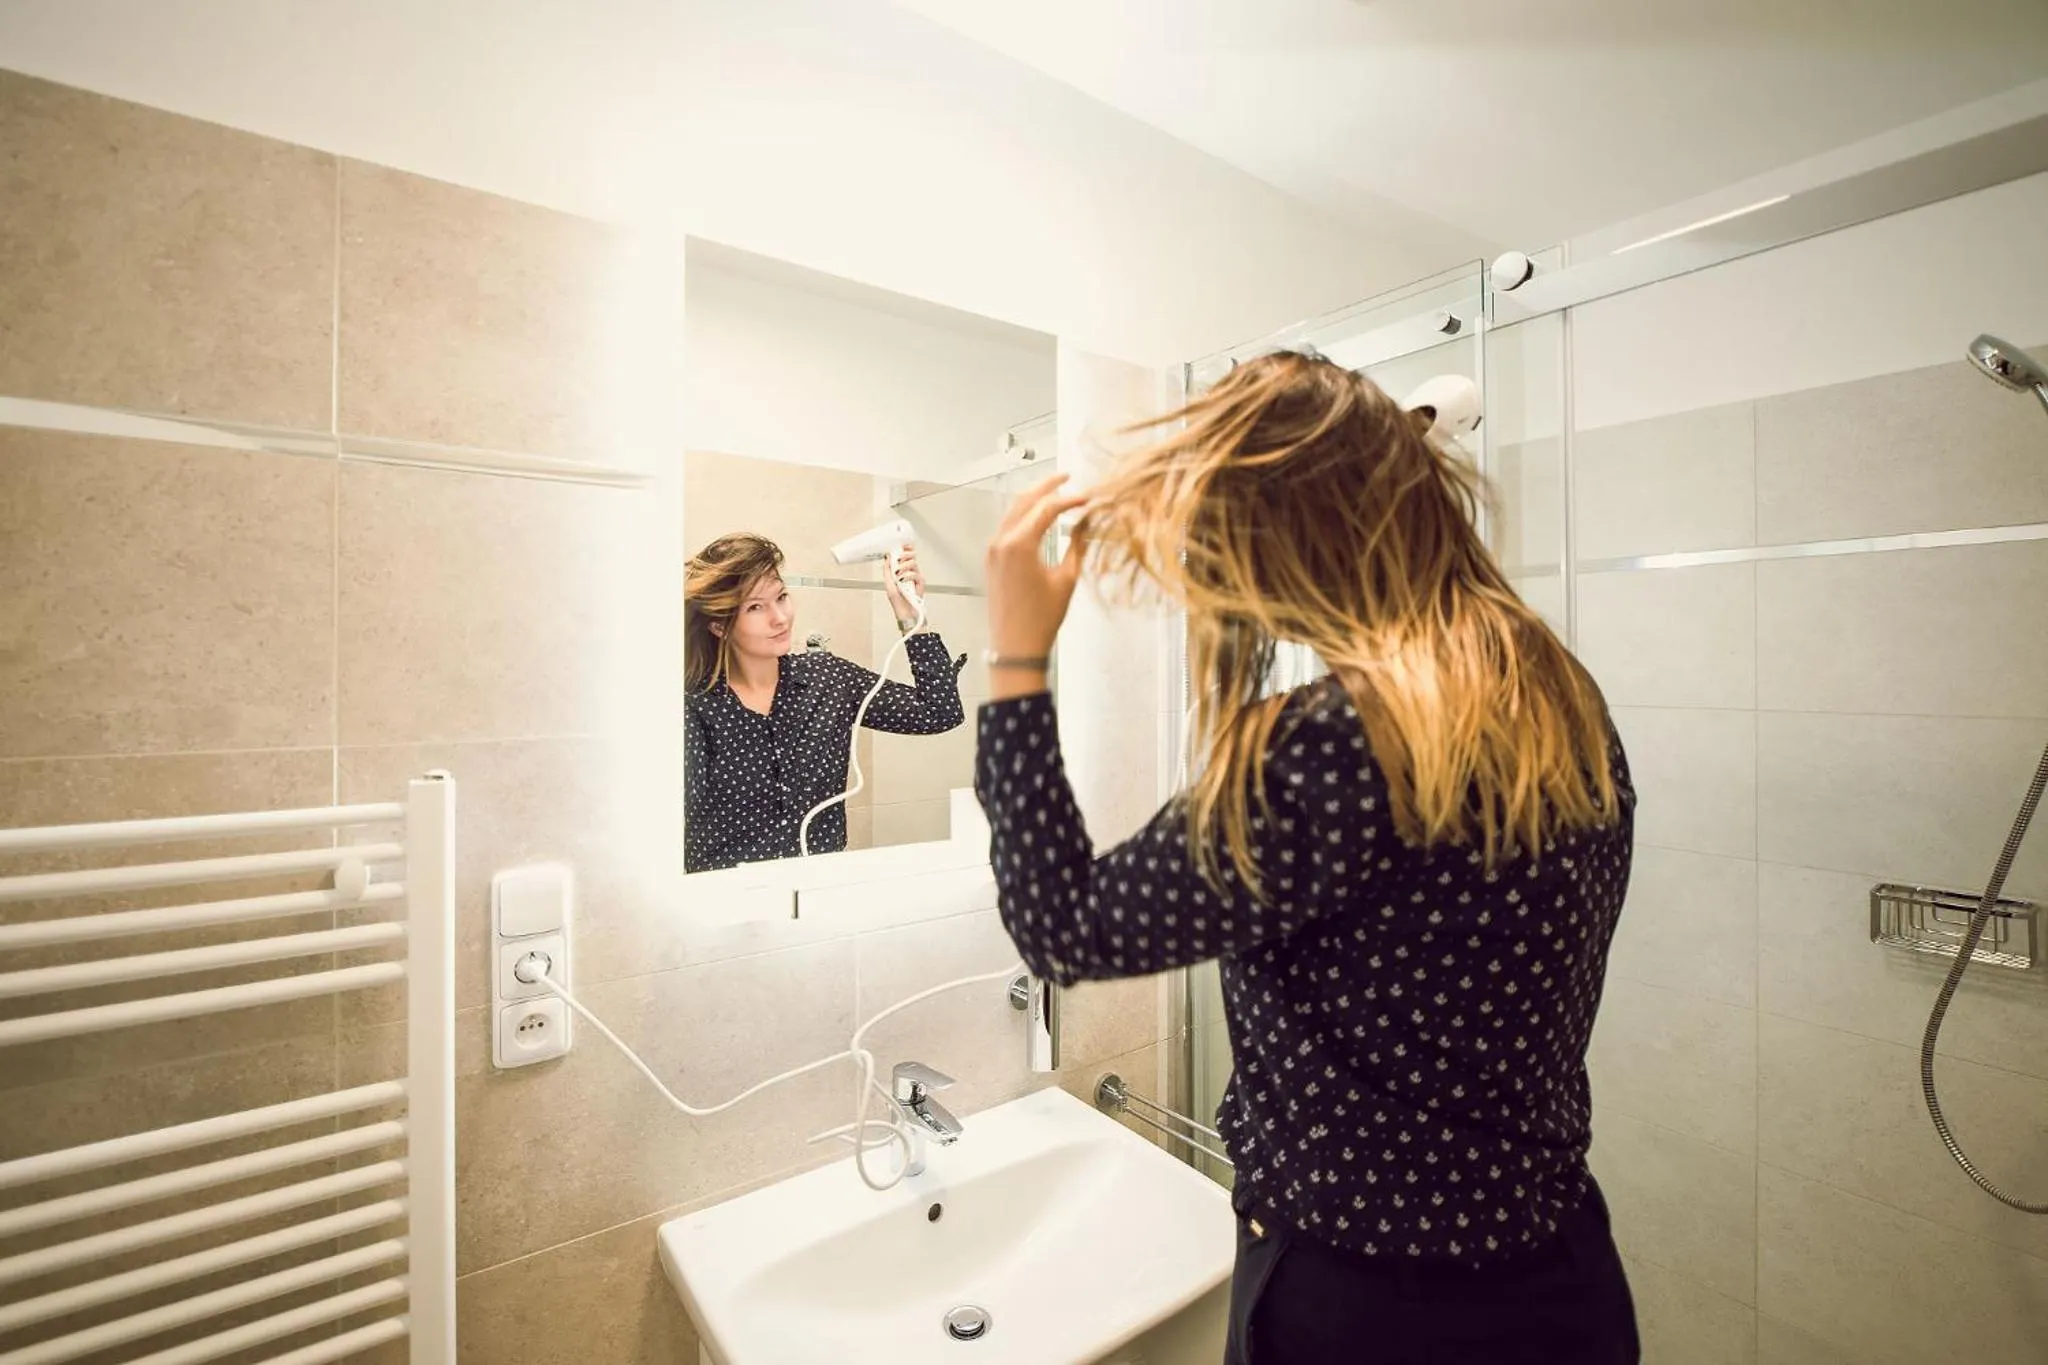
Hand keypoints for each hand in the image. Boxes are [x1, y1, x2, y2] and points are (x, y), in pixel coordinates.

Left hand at [882, 546, 925, 628]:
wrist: (904, 613)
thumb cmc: (898, 602)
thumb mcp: (888, 584)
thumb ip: (887, 570)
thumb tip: (887, 558)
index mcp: (903, 571)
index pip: (906, 556)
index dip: (905, 548)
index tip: (901, 545)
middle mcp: (910, 573)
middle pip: (912, 556)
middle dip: (905, 554)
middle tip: (899, 558)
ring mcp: (916, 578)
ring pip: (913, 563)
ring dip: (904, 566)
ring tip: (898, 573)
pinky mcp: (920, 584)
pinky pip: (916, 575)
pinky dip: (908, 576)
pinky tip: (902, 580)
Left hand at [985, 474, 1088, 666]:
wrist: (1015, 647)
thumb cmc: (1041, 619)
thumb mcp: (1067, 579)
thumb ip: (1078, 545)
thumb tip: (1088, 522)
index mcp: (1019, 545)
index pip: (1048, 508)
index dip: (1071, 498)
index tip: (1088, 497)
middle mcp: (1001, 542)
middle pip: (1024, 501)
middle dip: (1046, 486)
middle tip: (1066, 476)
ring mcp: (993, 550)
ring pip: (1013, 512)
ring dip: (1033, 499)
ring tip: (1054, 492)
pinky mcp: (991, 559)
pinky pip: (1007, 527)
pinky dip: (1023, 516)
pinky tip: (1038, 516)